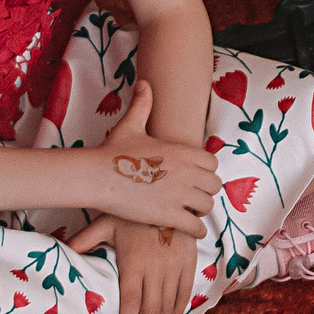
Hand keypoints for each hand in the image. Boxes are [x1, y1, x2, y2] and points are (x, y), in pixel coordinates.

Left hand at [68, 215, 193, 313]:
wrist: (168, 194)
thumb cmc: (133, 211)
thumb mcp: (106, 222)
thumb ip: (85, 240)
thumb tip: (62, 249)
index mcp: (134, 263)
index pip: (131, 303)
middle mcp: (156, 269)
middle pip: (151, 312)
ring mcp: (175, 267)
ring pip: (168, 307)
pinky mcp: (188, 263)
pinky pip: (184, 293)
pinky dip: (177, 312)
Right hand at [83, 80, 217, 235]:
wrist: (98, 176)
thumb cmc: (114, 151)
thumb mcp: (131, 124)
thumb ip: (143, 104)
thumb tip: (144, 83)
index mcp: (183, 151)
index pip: (213, 163)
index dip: (206, 171)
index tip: (196, 177)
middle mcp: (187, 172)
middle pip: (214, 185)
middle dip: (206, 191)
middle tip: (195, 197)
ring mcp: (179, 195)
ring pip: (207, 206)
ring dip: (200, 211)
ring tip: (191, 212)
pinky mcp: (169, 215)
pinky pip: (196, 227)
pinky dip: (196, 230)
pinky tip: (190, 230)